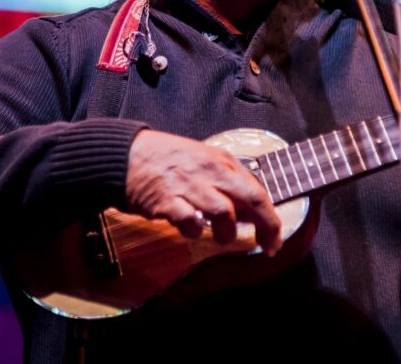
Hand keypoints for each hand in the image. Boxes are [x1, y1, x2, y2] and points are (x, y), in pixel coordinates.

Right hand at [125, 129, 282, 255]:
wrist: (126, 154)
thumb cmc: (166, 160)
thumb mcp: (203, 161)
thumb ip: (227, 182)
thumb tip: (251, 212)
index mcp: (221, 161)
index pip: (258, 190)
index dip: (271, 218)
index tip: (274, 239)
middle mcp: (210, 171)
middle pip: (251, 198)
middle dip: (266, 225)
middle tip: (268, 246)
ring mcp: (189, 185)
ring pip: (224, 211)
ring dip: (228, 231)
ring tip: (222, 238)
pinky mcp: (167, 199)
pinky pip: (189, 221)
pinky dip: (195, 231)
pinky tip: (191, 230)